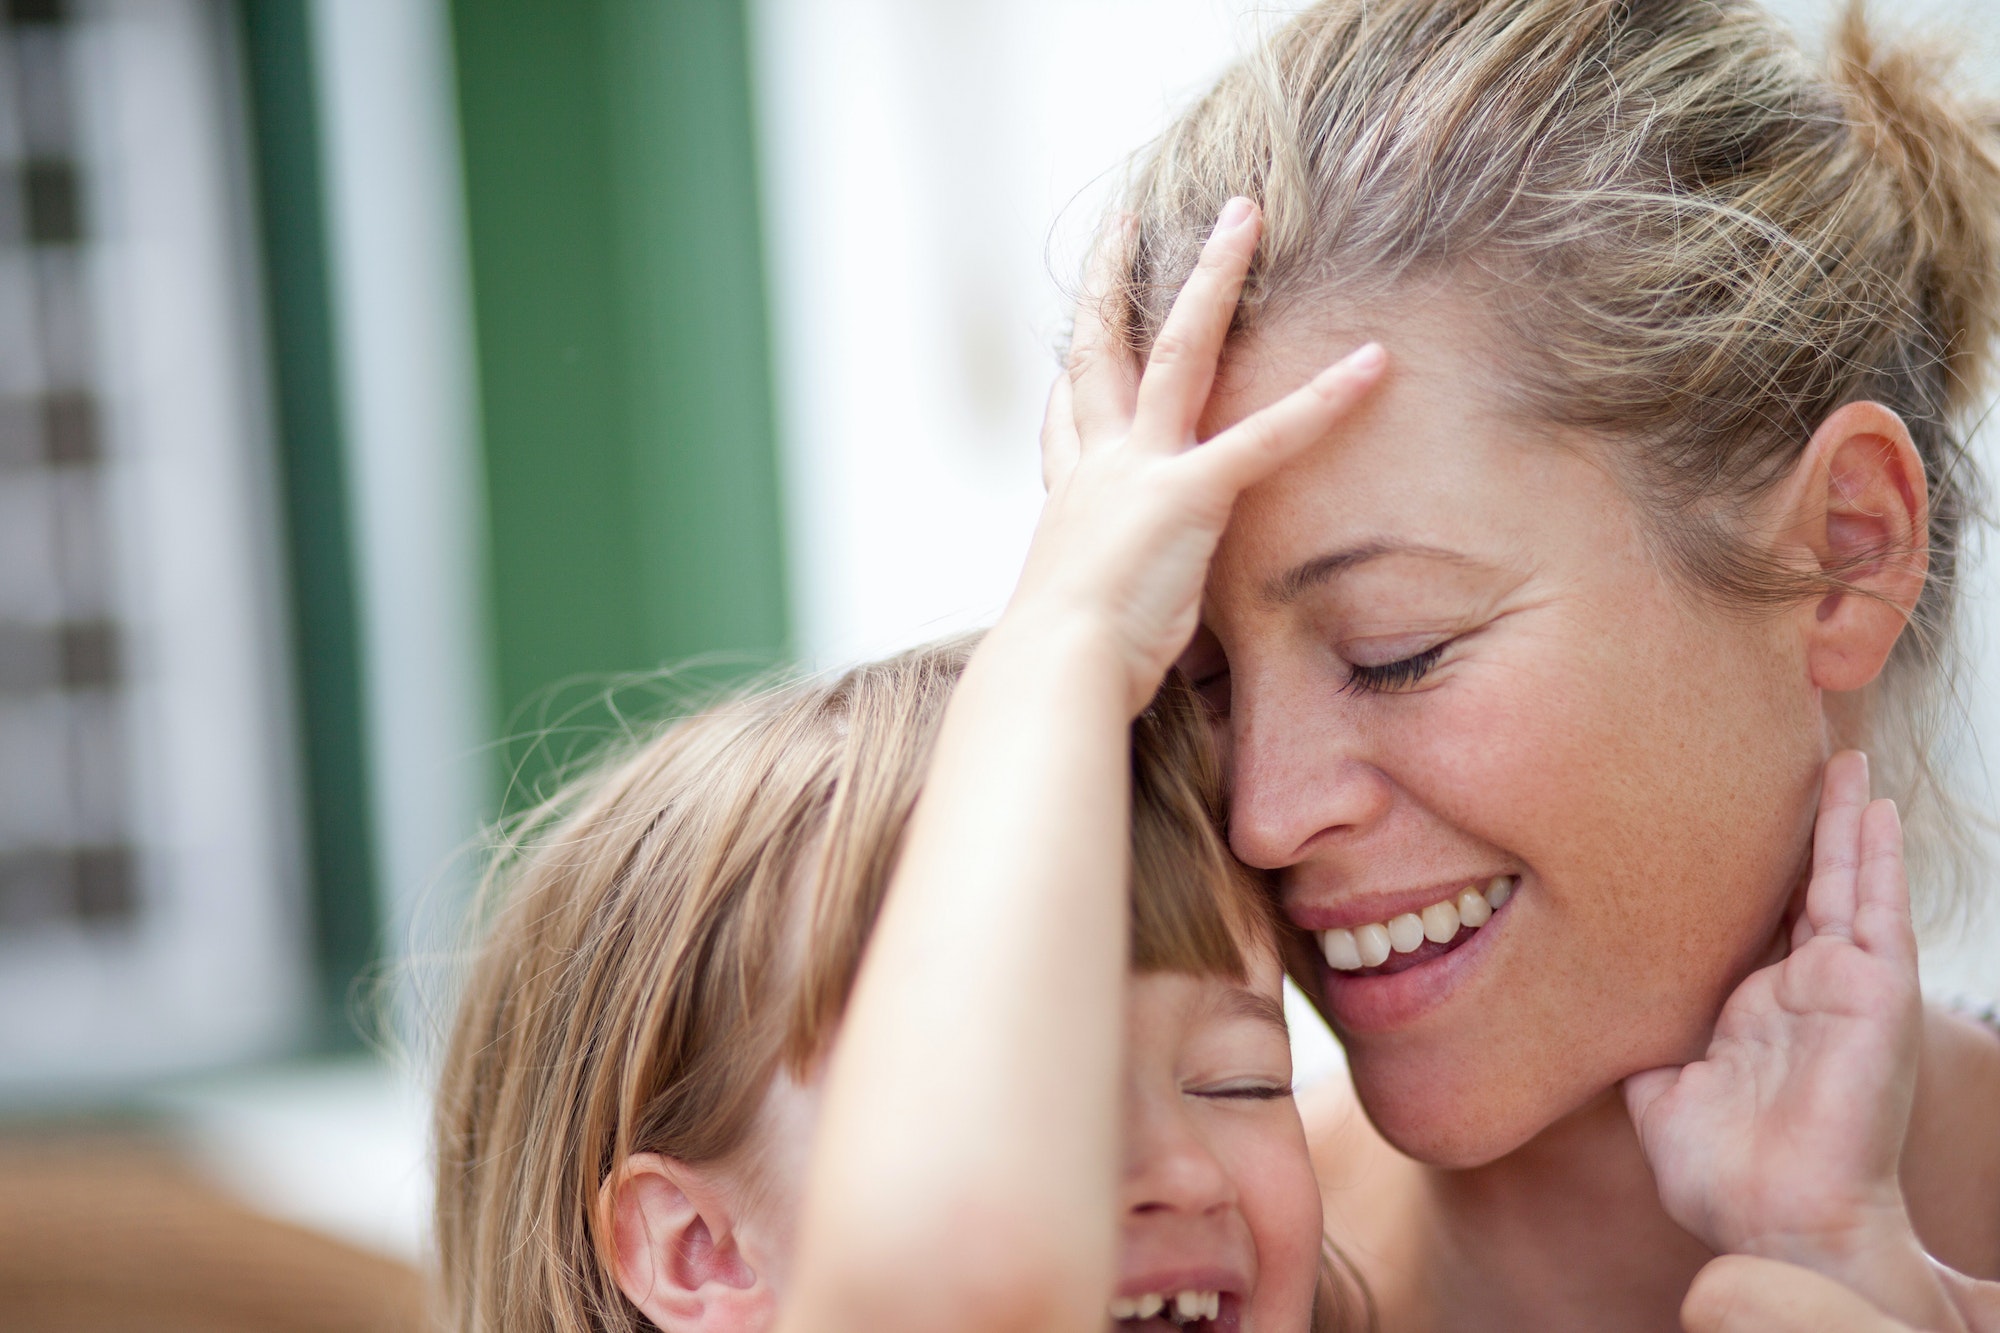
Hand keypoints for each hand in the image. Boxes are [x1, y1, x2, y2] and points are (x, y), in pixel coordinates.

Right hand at [1010, 197, 1385, 715]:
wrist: (1054, 672)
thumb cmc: (1066, 670)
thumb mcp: (1080, 627)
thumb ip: (1107, 609)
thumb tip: (1114, 648)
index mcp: (1070, 502)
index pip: (1064, 422)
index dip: (1069, 379)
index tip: (1073, 346)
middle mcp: (1097, 467)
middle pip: (1103, 350)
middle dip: (1115, 279)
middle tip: (1126, 221)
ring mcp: (1141, 470)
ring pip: (1180, 349)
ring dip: (1214, 275)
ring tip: (1246, 213)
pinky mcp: (1190, 495)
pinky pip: (1268, 436)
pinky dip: (1326, 399)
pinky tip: (1374, 361)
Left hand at [1626, 753, 1961, 1329]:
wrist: (1771, 1219)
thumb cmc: (1719, 1172)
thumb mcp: (1655, 1086)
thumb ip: (1631, 1036)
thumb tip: (1573, 1000)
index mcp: (1749, 1003)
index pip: (1744, 912)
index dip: (1731, 858)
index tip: (1705, 796)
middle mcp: (1797, 986)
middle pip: (1799, 882)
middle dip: (1794, 819)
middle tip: (1782, 749)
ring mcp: (1840, 985)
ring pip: (1842, 880)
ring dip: (1841, 816)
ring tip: (1838, 752)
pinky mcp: (1874, 992)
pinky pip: (1878, 908)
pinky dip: (1876, 854)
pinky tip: (1872, 803)